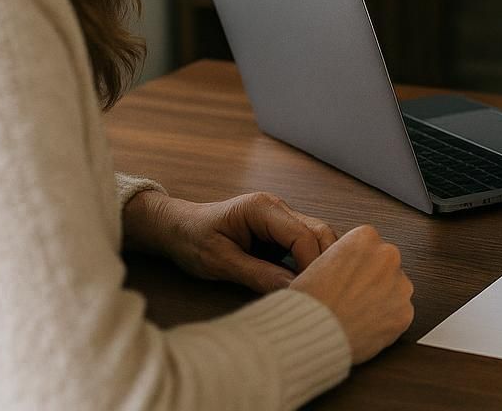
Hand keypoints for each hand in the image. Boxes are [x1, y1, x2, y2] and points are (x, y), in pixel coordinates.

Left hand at [124, 190, 337, 292]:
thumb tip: (293, 289)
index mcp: (263, 208)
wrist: (176, 228)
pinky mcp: (281, 231)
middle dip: (325, 263)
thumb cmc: (192, 240)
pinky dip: (309, 263)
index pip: (303, 236)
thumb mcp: (220, 262)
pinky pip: (305, 245)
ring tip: (313, 291)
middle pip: (320, 232)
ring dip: (319, 263)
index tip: (307, 293)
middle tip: (320, 294)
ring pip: (318, 238)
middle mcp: (279, 208)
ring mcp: (282, 218)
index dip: (310, 265)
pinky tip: (303, 283)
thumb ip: (257, 274)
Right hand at [290, 225, 413, 363]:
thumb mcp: (317, 262)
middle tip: (351, 298)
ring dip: (381, 300)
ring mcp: (401, 284)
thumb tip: (351, 266)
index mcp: (365, 237)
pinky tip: (364, 327)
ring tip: (355, 314)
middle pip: (385, 266)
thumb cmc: (308, 302)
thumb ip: (343, 259)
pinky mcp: (405, 313)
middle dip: (372, 280)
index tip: (347, 278)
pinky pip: (398, 315)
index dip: (356, 265)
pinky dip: (385, 322)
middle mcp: (388, 256)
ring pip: (395, 290)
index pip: (369, 245)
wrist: (309, 336)